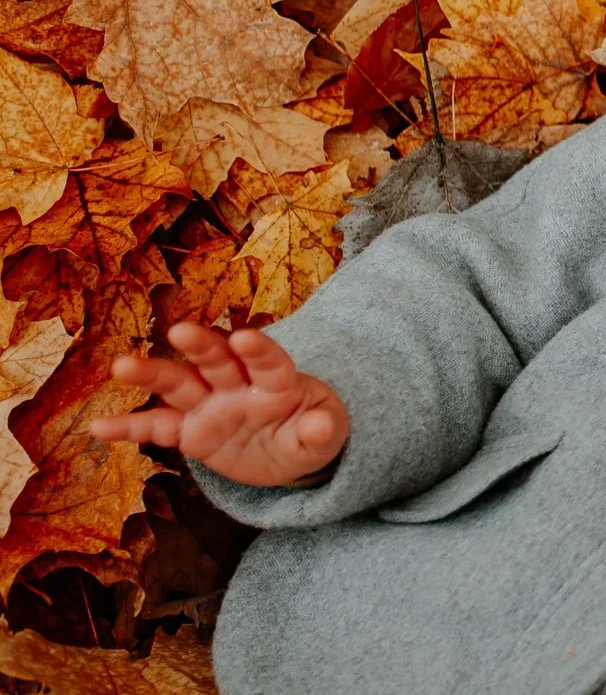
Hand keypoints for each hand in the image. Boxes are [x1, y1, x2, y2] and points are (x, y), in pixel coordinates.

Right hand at [89, 322, 349, 487]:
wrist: (288, 454)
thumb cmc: (310, 434)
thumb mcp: (326, 438)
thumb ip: (323, 432)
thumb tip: (324, 426)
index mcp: (278, 382)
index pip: (270, 362)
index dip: (259, 350)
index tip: (246, 337)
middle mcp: (239, 385)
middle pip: (218, 361)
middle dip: (202, 346)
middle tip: (182, 331)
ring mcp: (211, 405)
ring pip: (181, 385)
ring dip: (153, 375)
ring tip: (122, 366)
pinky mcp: (190, 431)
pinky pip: (158, 428)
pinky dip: (131, 428)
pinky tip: (100, 427)